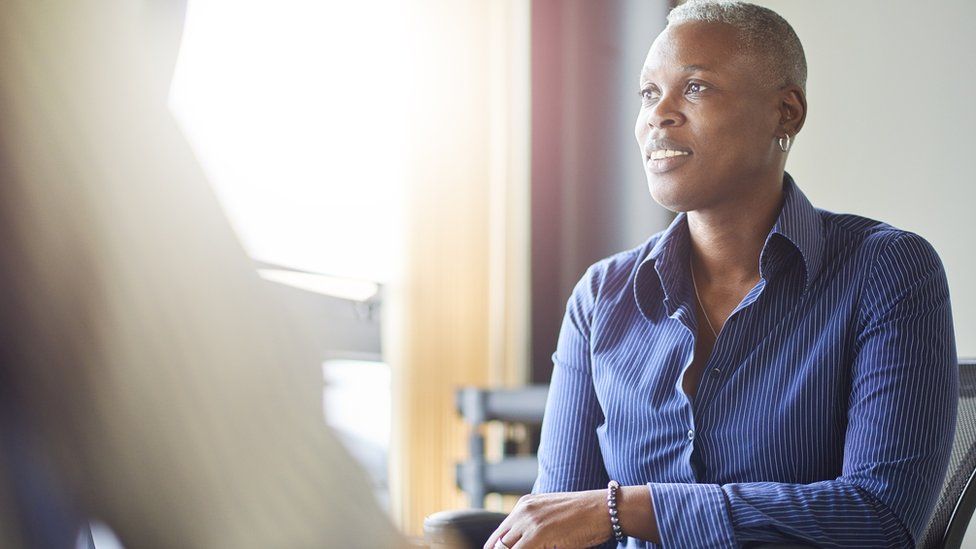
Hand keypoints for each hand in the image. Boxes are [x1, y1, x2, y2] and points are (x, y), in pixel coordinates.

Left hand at [483, 490, 611, 548]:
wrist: (604, 509)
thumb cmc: (583, 517)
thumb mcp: (552, 516)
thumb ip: (534, 528)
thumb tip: (522, 544)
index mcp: (523, 506)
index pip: (498, 537)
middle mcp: (522, 511)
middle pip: (498, 545)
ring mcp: (529, 522)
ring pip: (506, 548)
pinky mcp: (538, 534)